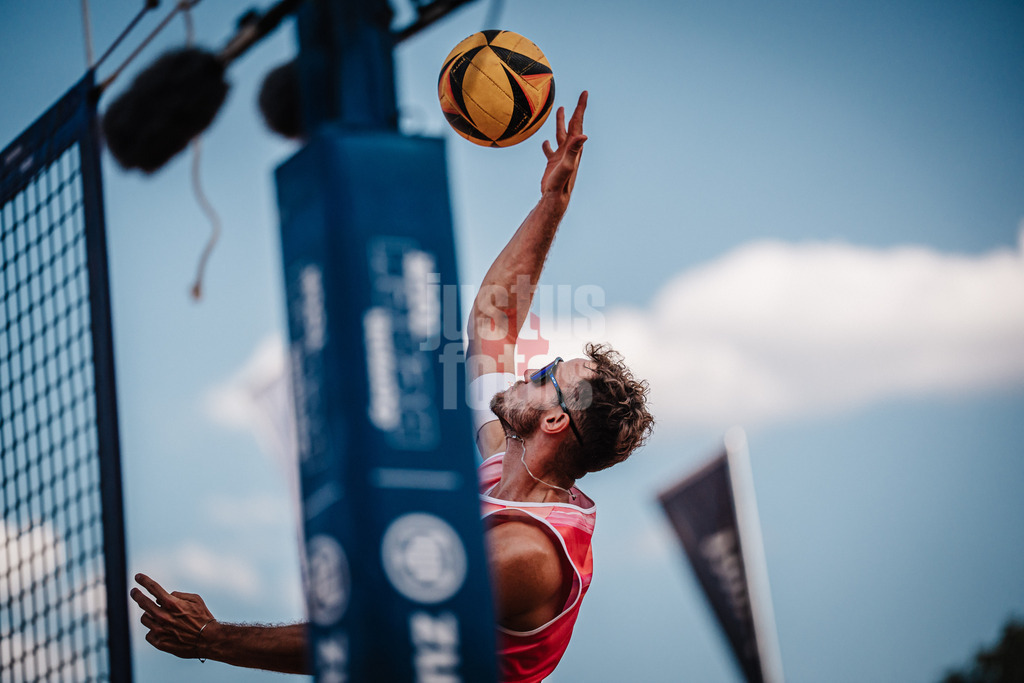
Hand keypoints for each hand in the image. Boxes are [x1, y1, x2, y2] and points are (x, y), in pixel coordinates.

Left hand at [130, 573, 215, 659]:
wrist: (208, 640)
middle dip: (137, 595)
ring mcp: (160, 630)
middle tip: (134, 592)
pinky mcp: (160, 643)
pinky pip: (149, 634)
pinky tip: (163, 630)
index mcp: (172, 604)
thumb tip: (167, 596)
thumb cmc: (204, 618)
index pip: (154, 588)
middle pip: (143, 603)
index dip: (144, 581)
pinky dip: (154, 630)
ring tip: (157, 616)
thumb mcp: (196, 600)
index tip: (138, 577)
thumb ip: (179, 595)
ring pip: (144, 618)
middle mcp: (163, 616)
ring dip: (149, 615)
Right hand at [540, 91, 587, 207]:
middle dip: (576, 111)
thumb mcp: (567, 165)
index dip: (581, 108)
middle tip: (581, 97)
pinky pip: (550, 150)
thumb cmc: (561, 183)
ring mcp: (561, 155)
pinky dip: (548, 144)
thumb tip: (584, 135)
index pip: (577, 123)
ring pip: (561, 135)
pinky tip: (545, 141)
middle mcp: (569, 149)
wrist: (555, 198)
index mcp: (573, 147)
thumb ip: (574, 150)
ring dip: (561, 123)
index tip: (585, 93)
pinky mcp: (553, 163)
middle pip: (572, 126)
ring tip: (560, 110)